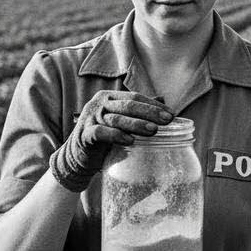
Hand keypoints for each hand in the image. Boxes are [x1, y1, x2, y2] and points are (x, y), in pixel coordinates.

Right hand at [49, 90, 171, 191]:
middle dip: (150, 112)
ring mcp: (90, 118)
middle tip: (167, 121)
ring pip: (116, 118)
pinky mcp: (84, 134)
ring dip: (137, 124)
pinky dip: (116, 136)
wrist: (78, 154)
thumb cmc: (104, 136)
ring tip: (154, 131)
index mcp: (109, 97)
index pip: (135, 97)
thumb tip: (163, 99)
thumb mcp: (121, 120)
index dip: (153, 105)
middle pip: (128, 105)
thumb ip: (137, 110)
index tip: (172, 114)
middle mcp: (99, 103)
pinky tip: (130, 141)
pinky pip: (101, 133)